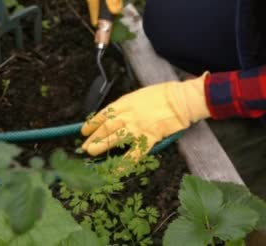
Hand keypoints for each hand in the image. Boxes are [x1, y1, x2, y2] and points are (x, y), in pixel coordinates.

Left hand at [81, 73, 210, 159]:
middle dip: (93, 137)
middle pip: (106, 127)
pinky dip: (122, 164)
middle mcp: (128, 115)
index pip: (103, 114)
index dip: (92, 123)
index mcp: (126, 102)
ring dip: (101, 146)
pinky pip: (133, 154)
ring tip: (91, 152)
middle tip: (85, 146)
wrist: (180, 100)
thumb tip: (117, 115)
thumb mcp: (140, 95)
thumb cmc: (164, 94)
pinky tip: (113, 171)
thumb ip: (128, 105)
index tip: (84, 131)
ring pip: (114, 139)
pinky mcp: (148, 138)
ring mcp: (137, 127)